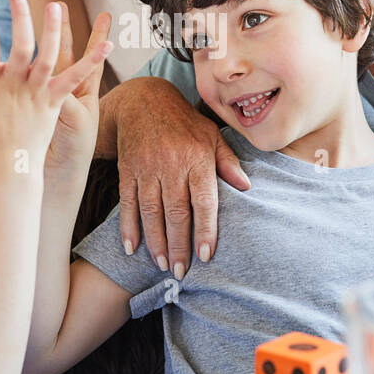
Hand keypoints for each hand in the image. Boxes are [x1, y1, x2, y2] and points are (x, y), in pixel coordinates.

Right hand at [0, 0, 111, 178]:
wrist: (7, 174)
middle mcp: (14, 87)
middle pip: (20, 46)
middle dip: (19, 18)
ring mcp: (36, 94)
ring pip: (47, 56)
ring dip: (52, 30)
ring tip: (55, 5)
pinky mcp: (54, 104)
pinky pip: (75, 80)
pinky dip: (92, 62)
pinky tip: (107, 45)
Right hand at [113, 79, 249, 277]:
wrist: (143, 101)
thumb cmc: (184, 123)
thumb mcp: (211, 136)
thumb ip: (228, 162)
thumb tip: (247, 186)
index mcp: (196, 158)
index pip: (203, 200)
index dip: (205, 230)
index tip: (206, 255)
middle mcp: (171, 164)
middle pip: (176, 212)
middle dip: (179, 245)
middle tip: (180, 272)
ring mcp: (146, 168)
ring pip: (151, 211)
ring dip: (156, 242)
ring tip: (162, 265)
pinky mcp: (126, 170)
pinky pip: (127, 203)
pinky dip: (127, 227)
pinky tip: (131, 248)